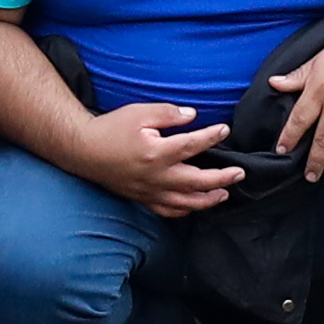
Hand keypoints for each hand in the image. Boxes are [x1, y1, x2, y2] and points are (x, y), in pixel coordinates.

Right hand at [79, 102, 243, 216]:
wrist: (84, 150)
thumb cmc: (110, 128)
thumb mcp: (139, 112)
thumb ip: (168, 113)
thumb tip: (193, 116)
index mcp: (157, 153)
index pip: (193, 145)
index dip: (212, 137)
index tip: (225, 130)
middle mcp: (156, 176)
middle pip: (198, 182)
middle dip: (222, 178)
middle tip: (239, 173)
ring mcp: (150, 191)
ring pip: (186, 203)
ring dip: (209, 199)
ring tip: (224, 193)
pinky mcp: (142, 199)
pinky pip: (168, 211)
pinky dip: (185, 211)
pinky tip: (194, 205)